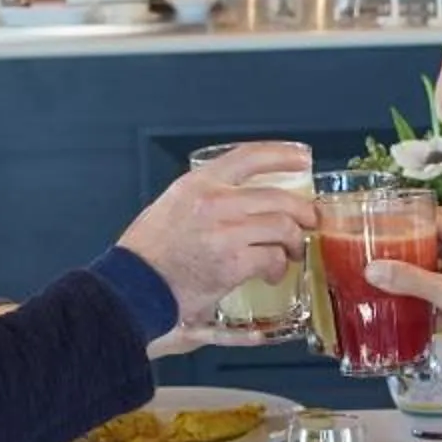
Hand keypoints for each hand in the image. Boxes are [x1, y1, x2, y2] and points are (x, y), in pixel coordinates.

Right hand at [116, 143, 316, 325]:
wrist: (132, 287)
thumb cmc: (147, 254)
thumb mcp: (171, 208)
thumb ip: (204, 199)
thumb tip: (238, 202)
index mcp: (198, 184)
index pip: (248, 157)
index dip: (281, 155)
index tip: (302, 158)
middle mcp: (214, 202)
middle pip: (278, 197)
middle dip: (302, 211)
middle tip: (309, 221)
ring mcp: (225, 232)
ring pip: (282, 227)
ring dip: (294, 242)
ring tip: (291, 252)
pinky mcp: (233, 263)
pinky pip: (272, 258)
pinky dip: (278, 267)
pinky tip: (272, 274)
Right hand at [369, 206, 441, 409]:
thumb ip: (412, 280)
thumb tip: (371, 268)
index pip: (437, 217)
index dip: (409, 216)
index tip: (379, 221)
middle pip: (437, 239)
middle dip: (410, 241)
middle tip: (377, 245)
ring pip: (437, 267)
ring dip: (413, 270)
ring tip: (379, 270)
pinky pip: (438, 293)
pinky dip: (420, 295)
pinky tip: (395, 301)